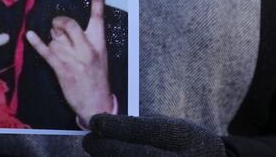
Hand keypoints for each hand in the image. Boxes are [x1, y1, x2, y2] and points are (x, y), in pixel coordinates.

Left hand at [26, 0, 111, 126]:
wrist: (96, 103)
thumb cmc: (97, 77)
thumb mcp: (99, 55)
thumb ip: (84, 39)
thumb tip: (62, 25)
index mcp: (98, 42)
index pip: (99, 16)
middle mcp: (86, 48)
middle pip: (68, 24)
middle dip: (59, 22)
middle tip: (56, 26)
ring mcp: (74, 59)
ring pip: (55, 38)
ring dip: (53, 41)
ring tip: (61, 52)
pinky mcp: (62, 69)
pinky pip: (47, 52)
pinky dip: (37, 43)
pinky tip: (30, 35)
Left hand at [82, 114, 225, 156]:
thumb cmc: (187, 146)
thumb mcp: (175, 129)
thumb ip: (144, 128)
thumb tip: (105, 128)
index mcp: (186, 137)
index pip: (146, 131)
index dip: (117, 127)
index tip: (95, 122)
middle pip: (137, 156)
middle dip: (107, 149)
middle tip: (89, 141)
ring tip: (99, 152)